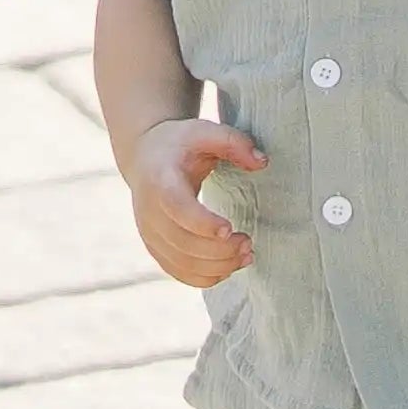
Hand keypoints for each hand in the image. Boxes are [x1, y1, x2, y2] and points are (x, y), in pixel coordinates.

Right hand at [124, 116, 260, 286]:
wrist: (145, 157)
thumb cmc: (181, 143)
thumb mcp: (205, 131)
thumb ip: (234, 142)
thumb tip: (262, 162)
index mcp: (160, 180)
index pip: (176, 208)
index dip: (202, 223)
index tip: (230, 229)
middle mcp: (148, 211)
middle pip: (181, 242)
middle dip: (218, 250)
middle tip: (248, 243)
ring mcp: (149, 233)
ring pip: (180, 263)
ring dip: (216, 267)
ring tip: (247, 255)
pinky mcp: (155, 247)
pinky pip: (177, 272)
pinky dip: (204, 277)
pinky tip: (230, 268)